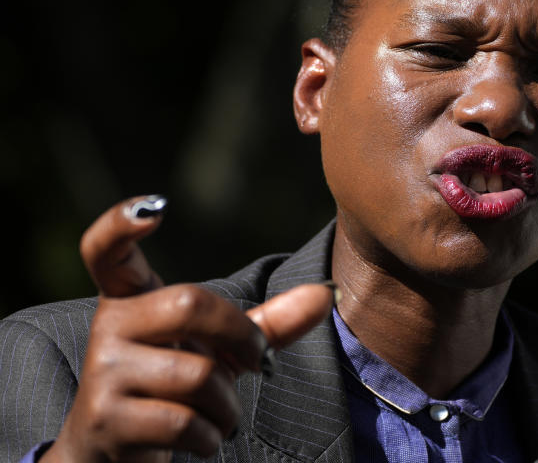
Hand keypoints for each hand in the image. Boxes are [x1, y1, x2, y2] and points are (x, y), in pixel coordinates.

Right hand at [41, 197, 333, 462]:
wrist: (117, 451)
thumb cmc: (175, 387)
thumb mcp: (220, 350)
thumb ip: (268, 322)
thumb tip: (327, 294)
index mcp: (129, 299)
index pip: (107, 251)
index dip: (121, 223)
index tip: (154, 207)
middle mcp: (108, 326)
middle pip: (189, 306)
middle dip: (242, 339)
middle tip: (257, 363)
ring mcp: (102, 373)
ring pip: (197, 375)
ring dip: (229, 404)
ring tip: (219, 414)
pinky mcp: (105, 420)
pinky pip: (185, 422)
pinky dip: (211, 435)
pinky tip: (202, 438)